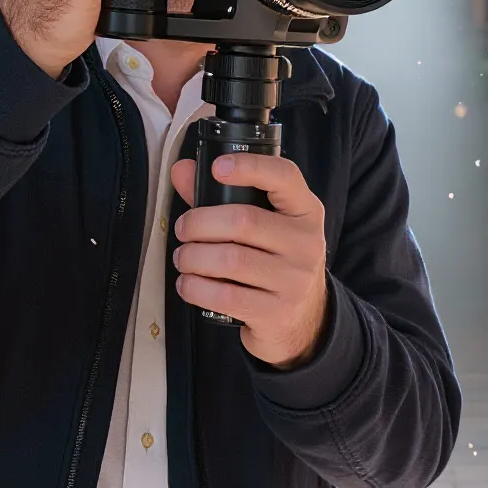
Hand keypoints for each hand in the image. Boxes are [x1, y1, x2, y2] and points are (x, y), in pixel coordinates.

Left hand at [169, 153, 330, 368]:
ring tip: (183, 258)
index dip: (249, 167)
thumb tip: (181, 170)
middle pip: (242, 220)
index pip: (284, 177)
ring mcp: (294, 280)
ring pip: (229, 260)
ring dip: (193, 257)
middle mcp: (306, 242)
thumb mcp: (263, 226)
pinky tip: (188, 284)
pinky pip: (225, 297)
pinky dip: (196, 288)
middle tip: (183, 230)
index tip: (217, 168)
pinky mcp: (277, 312)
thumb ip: (220, 196)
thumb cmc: (274, 261)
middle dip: (199, 223)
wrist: (304, 320)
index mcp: (305, 211)